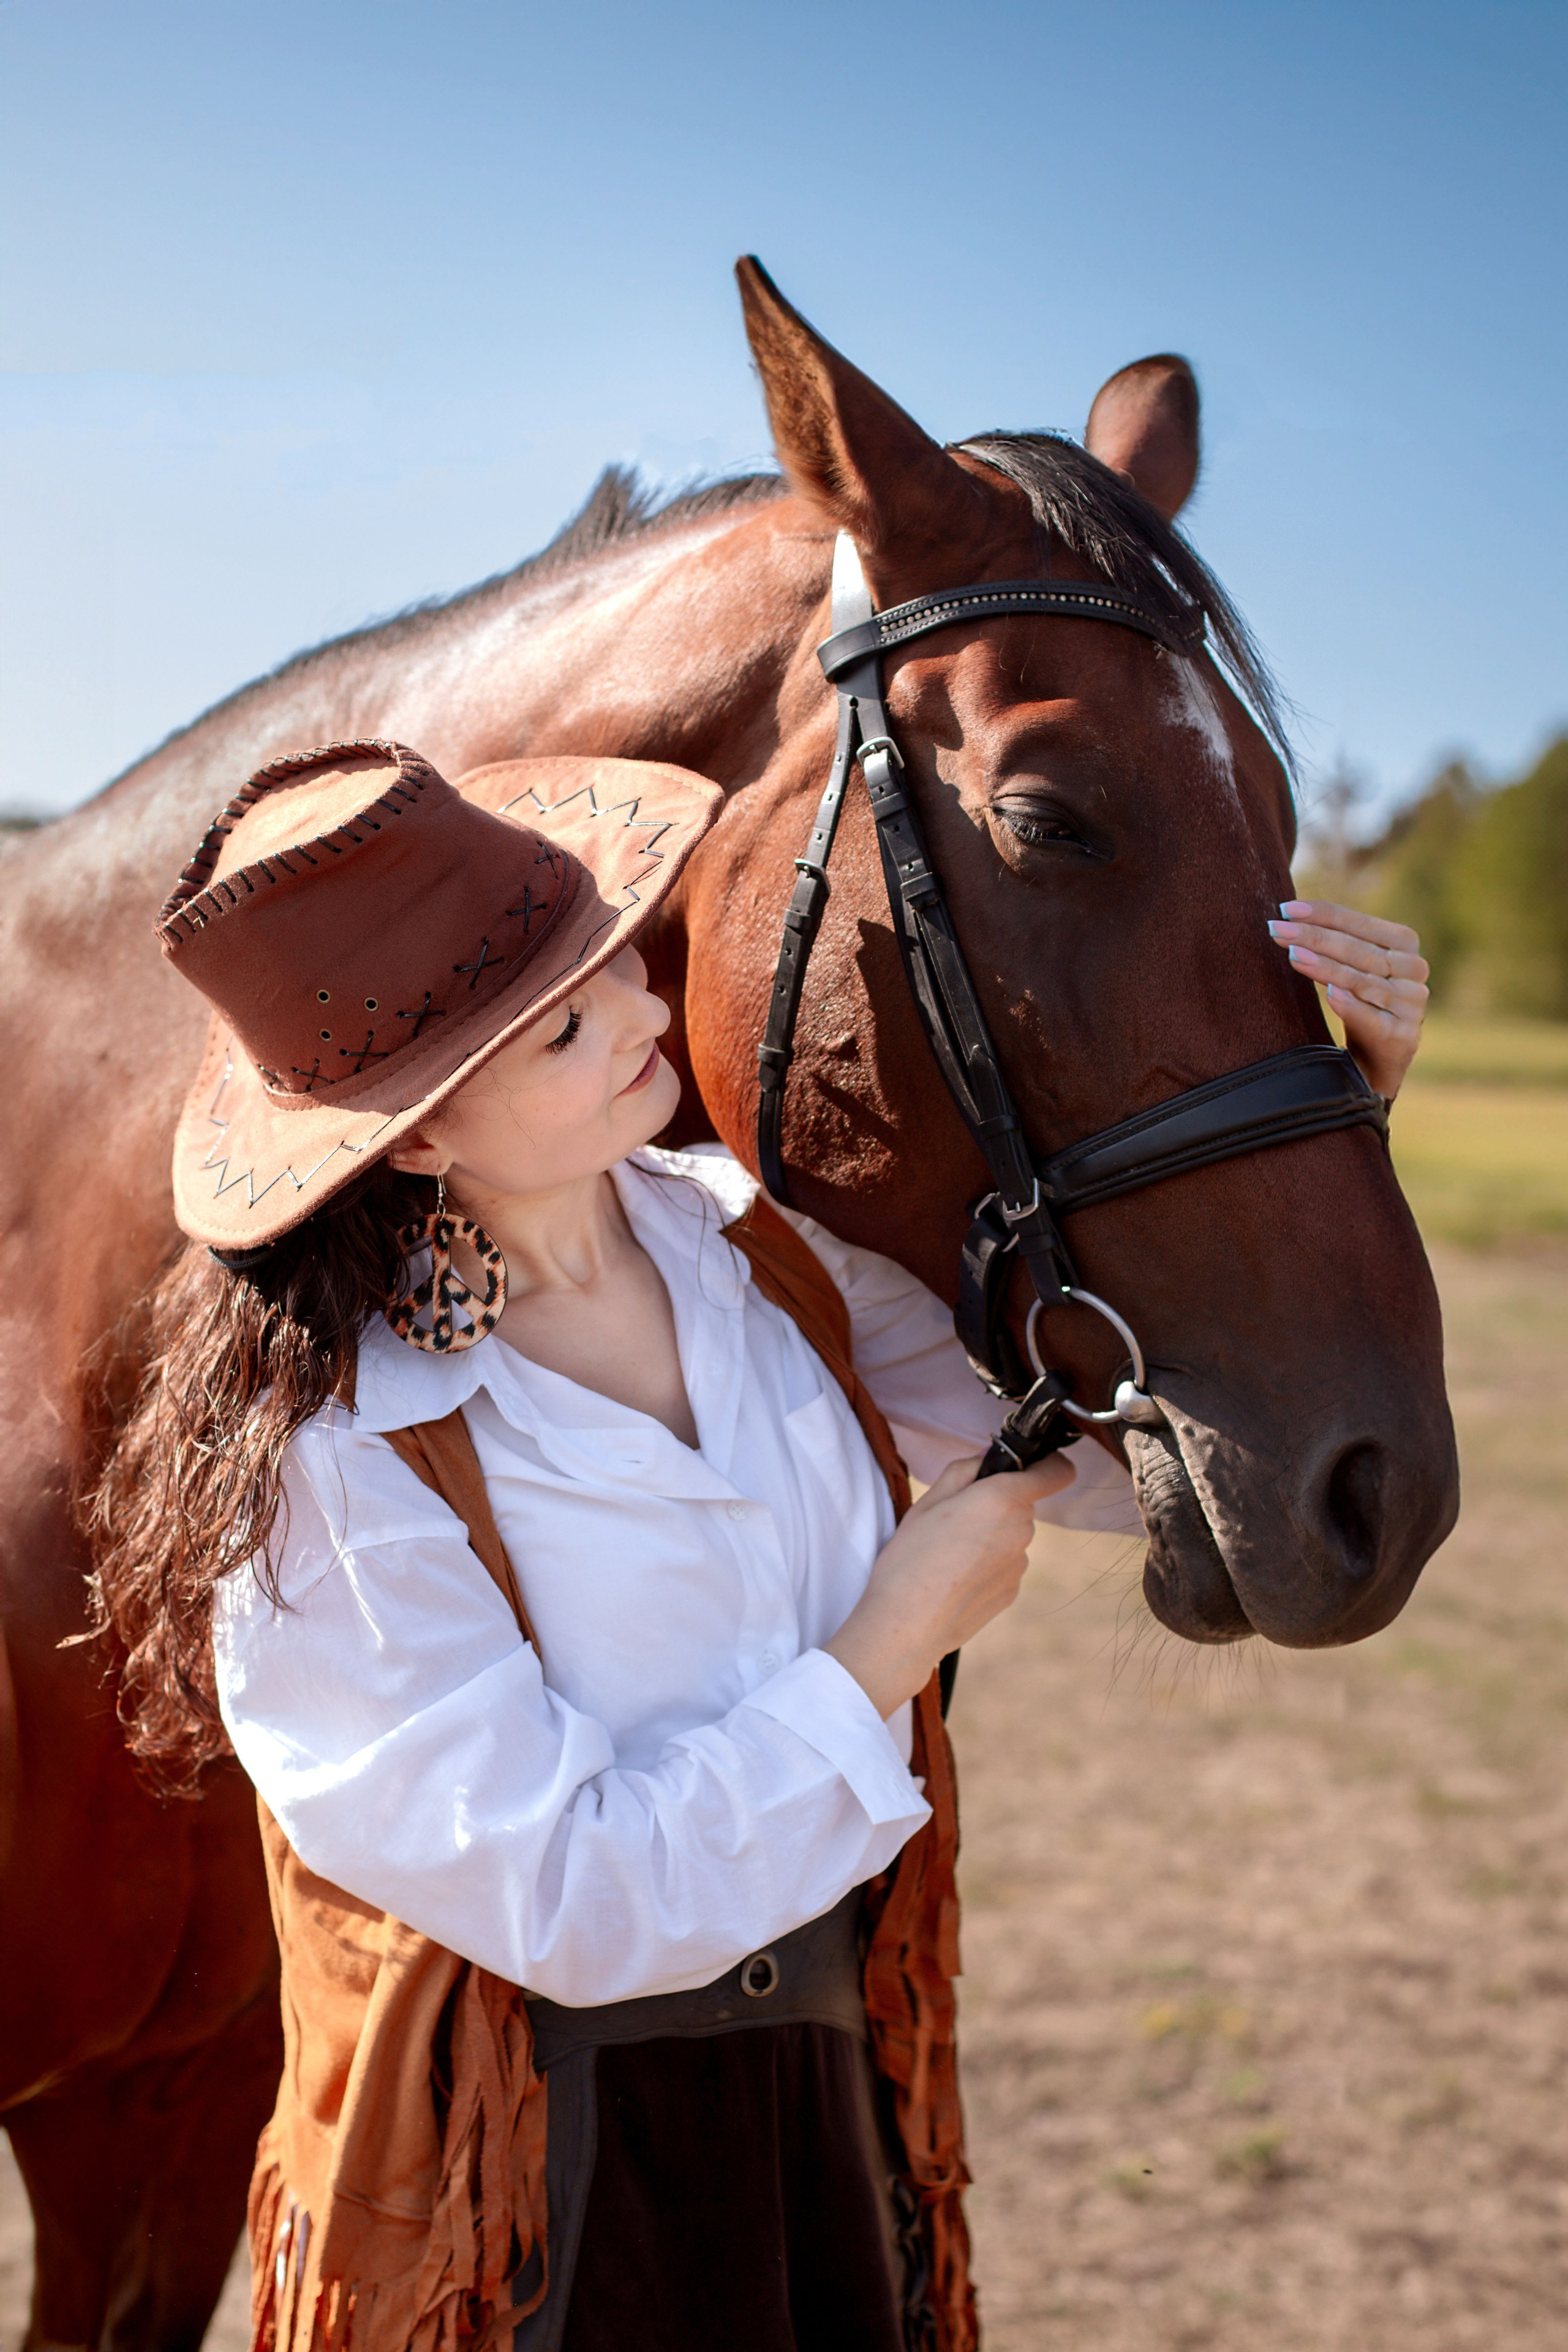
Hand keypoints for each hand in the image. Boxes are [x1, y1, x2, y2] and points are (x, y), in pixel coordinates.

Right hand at [824, 1451, 1071, 1719]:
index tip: (1028, 1464)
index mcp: (1003, 1499)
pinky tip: (955, 1578)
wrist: (907, 1626)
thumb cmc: (911, 1559)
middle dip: (996, 1503)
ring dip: (990, 1536)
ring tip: (949, 1554)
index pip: (1056, 1471)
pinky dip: (986, 1565)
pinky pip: (1005, 1565)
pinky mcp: (1012, 1591)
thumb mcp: (928, 1501)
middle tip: (955, 1518)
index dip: (1046, 1462)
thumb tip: (988, 1459)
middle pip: (1021, 1504)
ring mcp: (1020, 1565)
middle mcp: (1022, 1531)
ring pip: (1011, 1535)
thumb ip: (965, 1470)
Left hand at [1269, 899, 1428, 1100]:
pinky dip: (1352, 1006)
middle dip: (1315, 938)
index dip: (1324, 914)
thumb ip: (1336, 940)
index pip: (1360, 923)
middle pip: (1358, 950)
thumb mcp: (1353, 965)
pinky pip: (1373, 1018)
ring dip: (1326, 968)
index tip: (1286, 909)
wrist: (1378, 1058)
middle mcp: (1414, 969)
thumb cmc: (1360, 1001)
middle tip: (1278, 930)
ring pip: (1363, 981)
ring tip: (1293, 956)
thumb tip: (1289, 914)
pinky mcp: (1402, 1036)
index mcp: (1404, 943)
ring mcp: (1411, 1004)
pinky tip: (1331, 994)